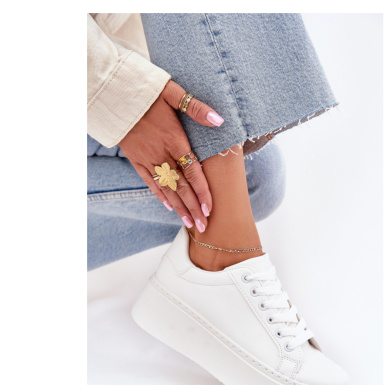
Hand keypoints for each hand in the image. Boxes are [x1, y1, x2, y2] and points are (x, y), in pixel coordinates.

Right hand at [118, 80, 223, 231]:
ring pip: (165, 188)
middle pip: (181, 186)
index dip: (202, 193)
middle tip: (202, 226)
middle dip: (192, 208)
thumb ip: (196, 108)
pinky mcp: (135, 159)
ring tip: (188, 223)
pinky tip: (167, 206)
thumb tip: (219, 119)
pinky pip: (148, 181)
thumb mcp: (172, 92)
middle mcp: (161, 153)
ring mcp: (146, 158)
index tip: (210, 210)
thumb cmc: (146, 90)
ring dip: (178, 207)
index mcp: (174, 139)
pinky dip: (159, 194)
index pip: (193, 172)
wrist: (111, 91)